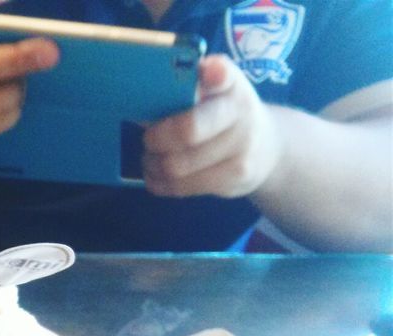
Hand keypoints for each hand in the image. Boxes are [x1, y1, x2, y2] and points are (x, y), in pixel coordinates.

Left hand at [142, 55, 283, 198]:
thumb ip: (185, 89)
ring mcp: (241, 151)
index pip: (225, 77)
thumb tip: (144, 105)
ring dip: (153, 163)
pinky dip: (159, 182)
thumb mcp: (215, 92)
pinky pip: (182, 187)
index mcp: (233, 88)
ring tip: (150, 158)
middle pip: (187, 132)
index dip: (216, 74)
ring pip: (177, 166)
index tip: (209, 71)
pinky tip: (157, 175)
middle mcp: (242, 116)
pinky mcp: (233, 180)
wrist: (267, 148)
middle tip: (148, 139)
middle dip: (156, 139)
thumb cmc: (224, 115)